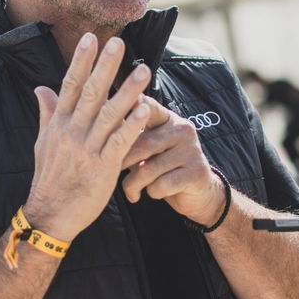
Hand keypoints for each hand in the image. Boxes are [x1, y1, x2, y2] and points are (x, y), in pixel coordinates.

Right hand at [26, 34, 151, 240]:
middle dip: (105, 66)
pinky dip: (131, 126)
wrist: (49, 215)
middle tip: (117, 42)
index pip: (69, 85)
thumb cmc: (49, 178)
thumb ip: (46, 113)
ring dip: (127, 91)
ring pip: (109, 114)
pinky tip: (143, 110)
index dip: (81, 61)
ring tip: (144, 71)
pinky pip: (119, 143)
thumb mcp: (42, 143)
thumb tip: (40, 88)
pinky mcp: (102, 168)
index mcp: (58, 124)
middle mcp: (72, 132)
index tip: (90, 39)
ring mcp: (87, 149)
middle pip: (90, 93)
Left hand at [120, 98, 224, 226]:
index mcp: (168, 119)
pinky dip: (151, 193)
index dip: (131, 106)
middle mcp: (182, 129)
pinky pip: (160, 185)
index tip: (113, 105)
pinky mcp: (196, 172)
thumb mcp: (150, 147)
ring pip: (148, 169)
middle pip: (141, 145)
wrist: (198, 193)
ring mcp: (191, 150)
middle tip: (112, 173)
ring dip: (133, 185)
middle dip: (122, 163)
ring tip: (131, 191)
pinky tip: (151, 193)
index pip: (147, 106)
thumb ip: (132, 135)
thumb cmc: (164, 167)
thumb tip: (99, 124)